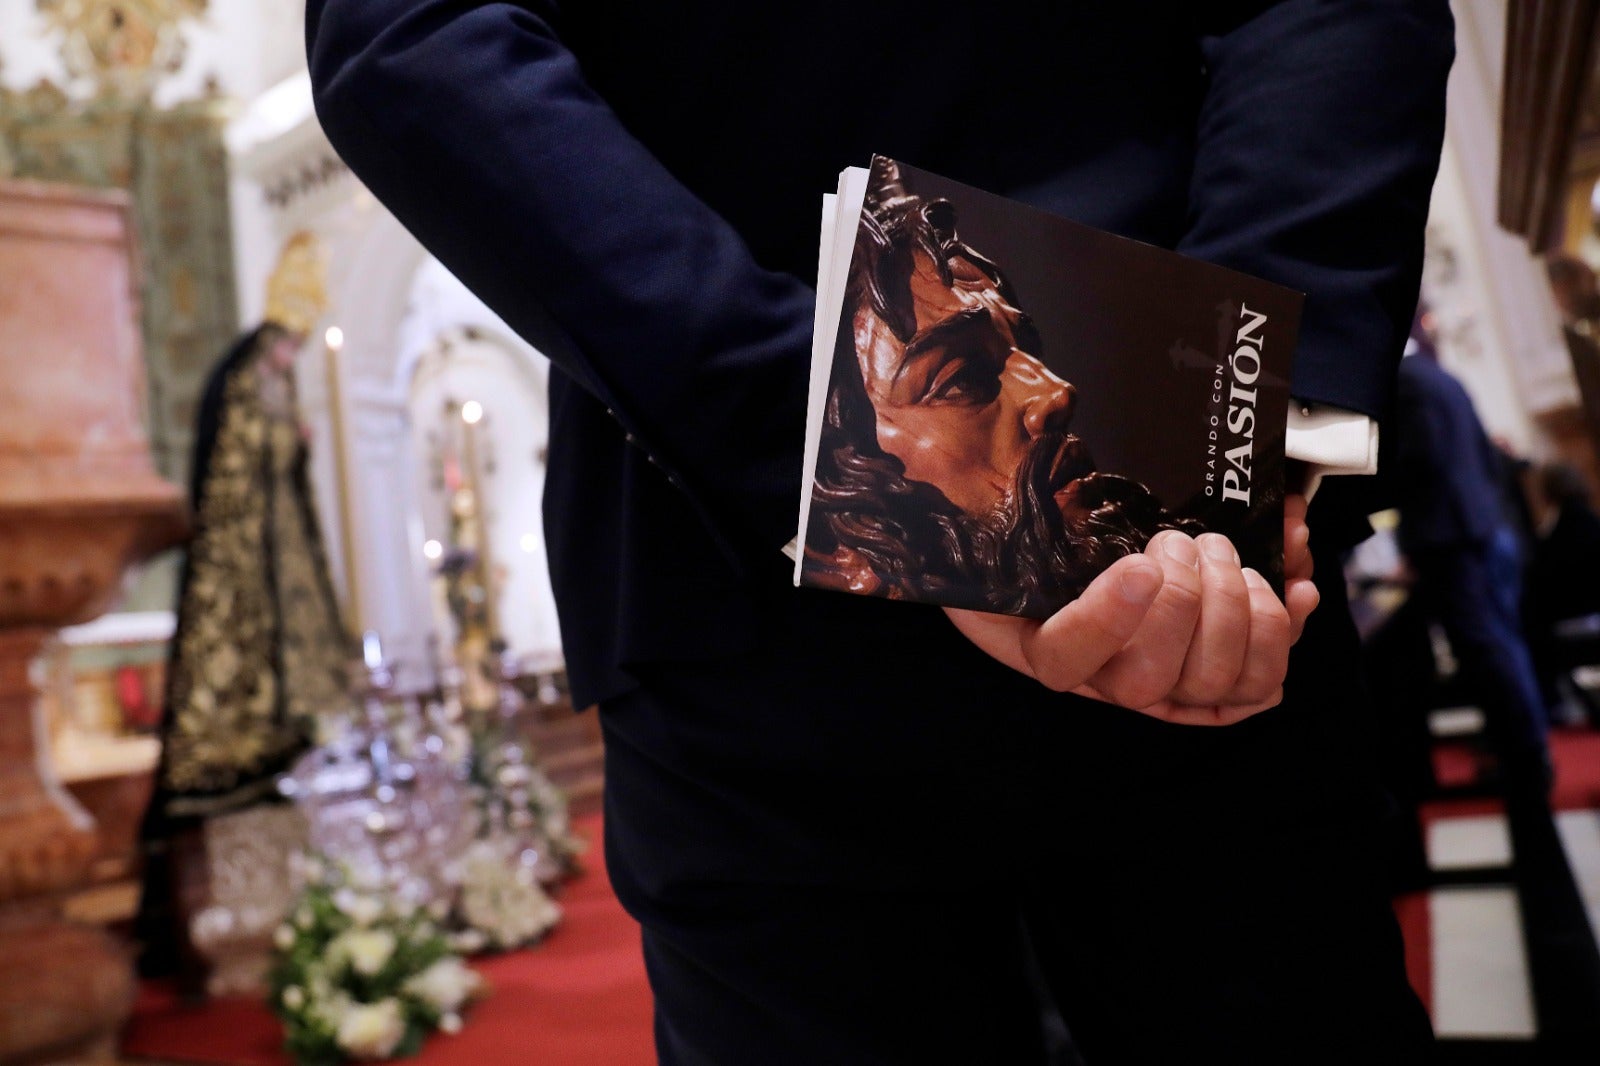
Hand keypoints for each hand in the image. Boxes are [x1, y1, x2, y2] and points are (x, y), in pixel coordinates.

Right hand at [944, 496, 1317, 725]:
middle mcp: (1106, 674)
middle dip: (1184, 602)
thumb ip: (993, 511)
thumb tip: (978, 466)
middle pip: (1152, 679)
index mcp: (1044, 642)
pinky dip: (1290, 626)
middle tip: (1180, 540)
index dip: (1108, 622)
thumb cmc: (1035, 540)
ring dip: (1240, 613)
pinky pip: (1265, 676)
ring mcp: (1167, 678)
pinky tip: (1300, 584)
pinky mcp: (1218, 668)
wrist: (1064, 551)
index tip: (1134, 563)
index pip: (1069, 661)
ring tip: (1227, 555)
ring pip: (1217, 683)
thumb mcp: (1004, 522)